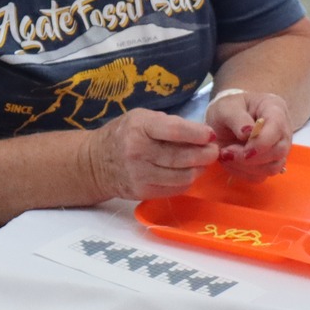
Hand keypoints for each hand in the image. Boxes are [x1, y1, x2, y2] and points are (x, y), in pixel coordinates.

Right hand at [86, 108, 218, 200]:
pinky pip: (174, 189)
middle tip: (215, 151)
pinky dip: (187, 181)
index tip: (211, 135)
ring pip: (181, 176)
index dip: (196, 134)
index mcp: (139, 128)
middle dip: (204, 155)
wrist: (95, 162)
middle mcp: (138, 152)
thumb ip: (168, 124)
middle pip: (180, 157)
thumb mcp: (141, 117)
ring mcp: (140, 175)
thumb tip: (202, 134)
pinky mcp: (143, 192)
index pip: (173, 131)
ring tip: (205, 162)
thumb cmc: (123, 134)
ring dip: (199, 170)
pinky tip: (189, 173)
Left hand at [207, 89, 292, 180]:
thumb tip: (247, 133)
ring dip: (246, 167)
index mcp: (275, 109)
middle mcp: (282, 130)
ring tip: (226, 156)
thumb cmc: (228, 108)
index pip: (277, 129)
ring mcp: (278, 149)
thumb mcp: (226, 107)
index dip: (262, 143)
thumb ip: (237, 118)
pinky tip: (230, 163)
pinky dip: (243, 173)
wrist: (224, 119)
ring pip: (272, 168)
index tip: (243, 150)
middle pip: (279, 151)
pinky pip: (260, 176)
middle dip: (252, 158)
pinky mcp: (269, 163)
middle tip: (227, 152)